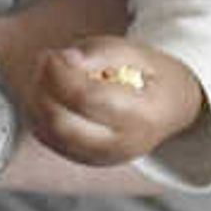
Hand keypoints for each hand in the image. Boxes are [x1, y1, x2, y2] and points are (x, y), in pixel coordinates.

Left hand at [29, 38, 200, 168]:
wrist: (172, 111)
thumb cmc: (154, 78)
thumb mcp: (141, 54)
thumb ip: (104, 52)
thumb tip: (65, 59)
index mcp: (143, 117)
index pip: (88, 100)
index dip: (62, 74)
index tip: (54, 54)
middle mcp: (121, 145)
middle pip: (62, 122)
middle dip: (44, 87)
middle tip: (48, 60)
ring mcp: (102, 157)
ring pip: (48, 131)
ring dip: (38, 97)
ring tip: (51, 73)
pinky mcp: (84, 159)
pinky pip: (46, 137)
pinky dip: (39, 111)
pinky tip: (52, 91)